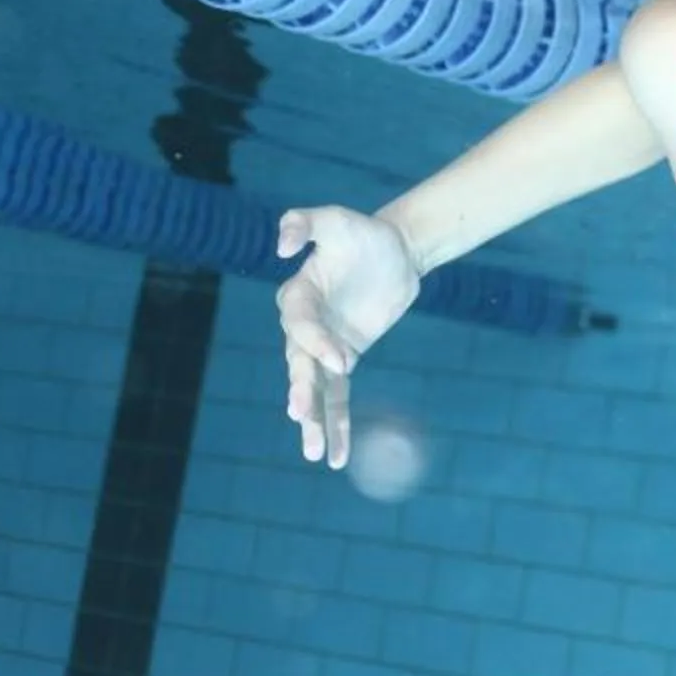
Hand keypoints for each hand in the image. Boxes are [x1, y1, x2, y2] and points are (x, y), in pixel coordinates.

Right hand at [275, 207, 421, 468]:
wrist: (394, 250)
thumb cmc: (362, 234)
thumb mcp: (337, 219)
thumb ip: (305, 222)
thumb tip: (282, 245)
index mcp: (297, 297)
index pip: (301, 326)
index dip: (318, 344)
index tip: (344, 359)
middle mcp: (303, 328)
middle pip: (298, 364)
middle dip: (301, 391)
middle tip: (301, 415)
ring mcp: (323, 348)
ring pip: (314, 389)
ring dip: (315, 421)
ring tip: (316, 454)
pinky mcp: (344, 360)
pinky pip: (337, 398)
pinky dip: (338, 424)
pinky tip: (336, 457)